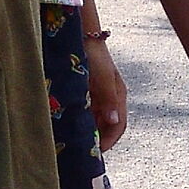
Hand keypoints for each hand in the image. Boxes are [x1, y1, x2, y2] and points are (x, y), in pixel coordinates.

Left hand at [86, 36, 128, 152]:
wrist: (81, 36)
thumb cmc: (94, 54)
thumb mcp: (102, 77)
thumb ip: (108, 99)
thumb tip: (114, 121)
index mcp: (118, 96)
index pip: (118, 126)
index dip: (110, 141)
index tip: (97, 152)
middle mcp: (110, 99)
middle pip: (107, 126)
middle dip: (98, 140)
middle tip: (83, 152)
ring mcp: (98, 96)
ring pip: (96, 121)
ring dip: (88, 132)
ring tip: (75, 143)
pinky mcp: (87, 93)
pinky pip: (85, 113)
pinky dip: (80, 122)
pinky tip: (69, 127)